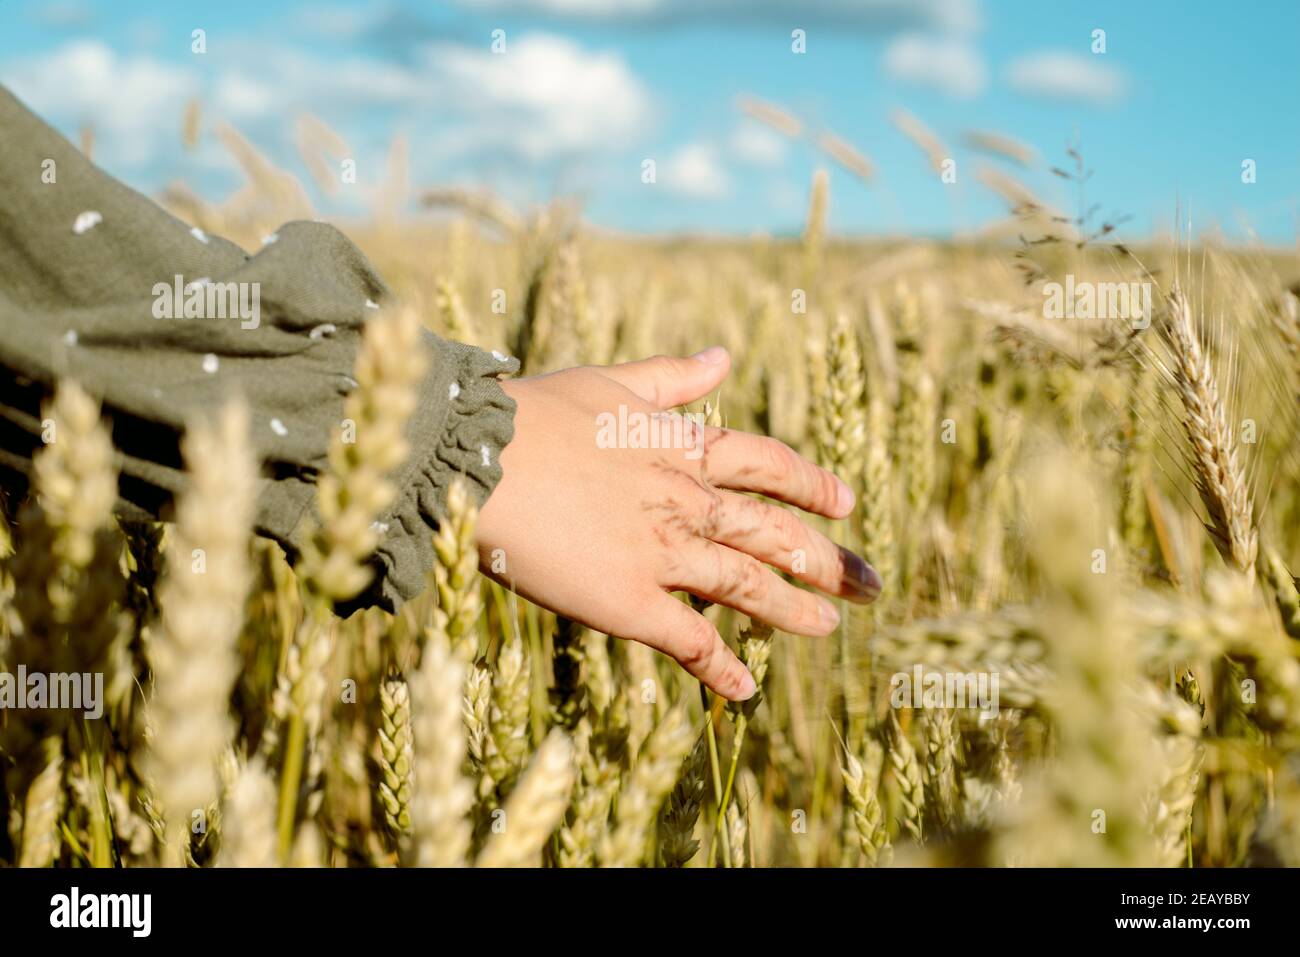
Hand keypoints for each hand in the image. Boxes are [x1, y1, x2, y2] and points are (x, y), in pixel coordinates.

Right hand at [476, 346, 880, 700]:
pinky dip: (722, 667)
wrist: (476, 457)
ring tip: (829, 629)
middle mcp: (687, 501)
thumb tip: (724, 356)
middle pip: (776, 534)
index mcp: (682, 447)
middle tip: (871, 586)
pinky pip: (691, 642)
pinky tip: (746, 689)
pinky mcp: (630, 603)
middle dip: (829, 560)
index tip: (845, 505)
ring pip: (749, 588)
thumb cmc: (532, 414)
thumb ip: (672, 376)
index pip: (769, 466)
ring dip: (794, 612)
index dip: (812, 486)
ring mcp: (664, 554)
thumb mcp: (610, 381)